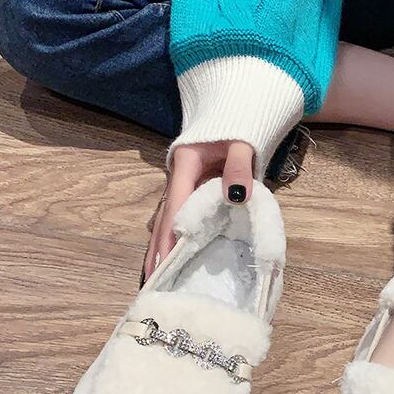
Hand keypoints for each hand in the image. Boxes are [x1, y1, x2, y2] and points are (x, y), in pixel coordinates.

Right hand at [144, 140, 254, 278]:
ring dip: (160, 247)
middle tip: (152, 281)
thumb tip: (237, 197)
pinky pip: (178, 218)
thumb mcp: (242, 144)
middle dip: (157, 249)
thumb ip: (239, 168)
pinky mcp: (190, 192)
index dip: (170, 235)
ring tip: (155, 277)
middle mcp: (178, 178)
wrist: (233, 112)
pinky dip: (171, 239)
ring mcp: (182, 186)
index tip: (165, 261)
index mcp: (186, 166)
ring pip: (166, 221)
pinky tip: (170, 259)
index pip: (176, 207)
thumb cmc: (237, 128)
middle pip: (164, 219)